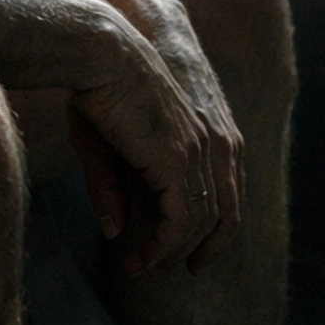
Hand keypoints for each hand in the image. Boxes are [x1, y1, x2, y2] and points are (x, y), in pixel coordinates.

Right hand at [63, 4, 243, 275]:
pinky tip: (139, 258)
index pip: (227, 193)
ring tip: (139, 268)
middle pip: (224, 215)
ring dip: (170, 253)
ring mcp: (198, 153)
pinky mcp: (176, 161)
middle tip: (174, 270)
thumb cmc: (97, 89)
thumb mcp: (105, 145)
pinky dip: (163, 246)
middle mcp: (213, 144)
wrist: (100, 53)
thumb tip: (114, 231)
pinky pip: (180, 220)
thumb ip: (113, 187)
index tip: (190, 253)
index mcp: (208, 133)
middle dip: (202, 249)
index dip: (213, 229)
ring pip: (200, 223)